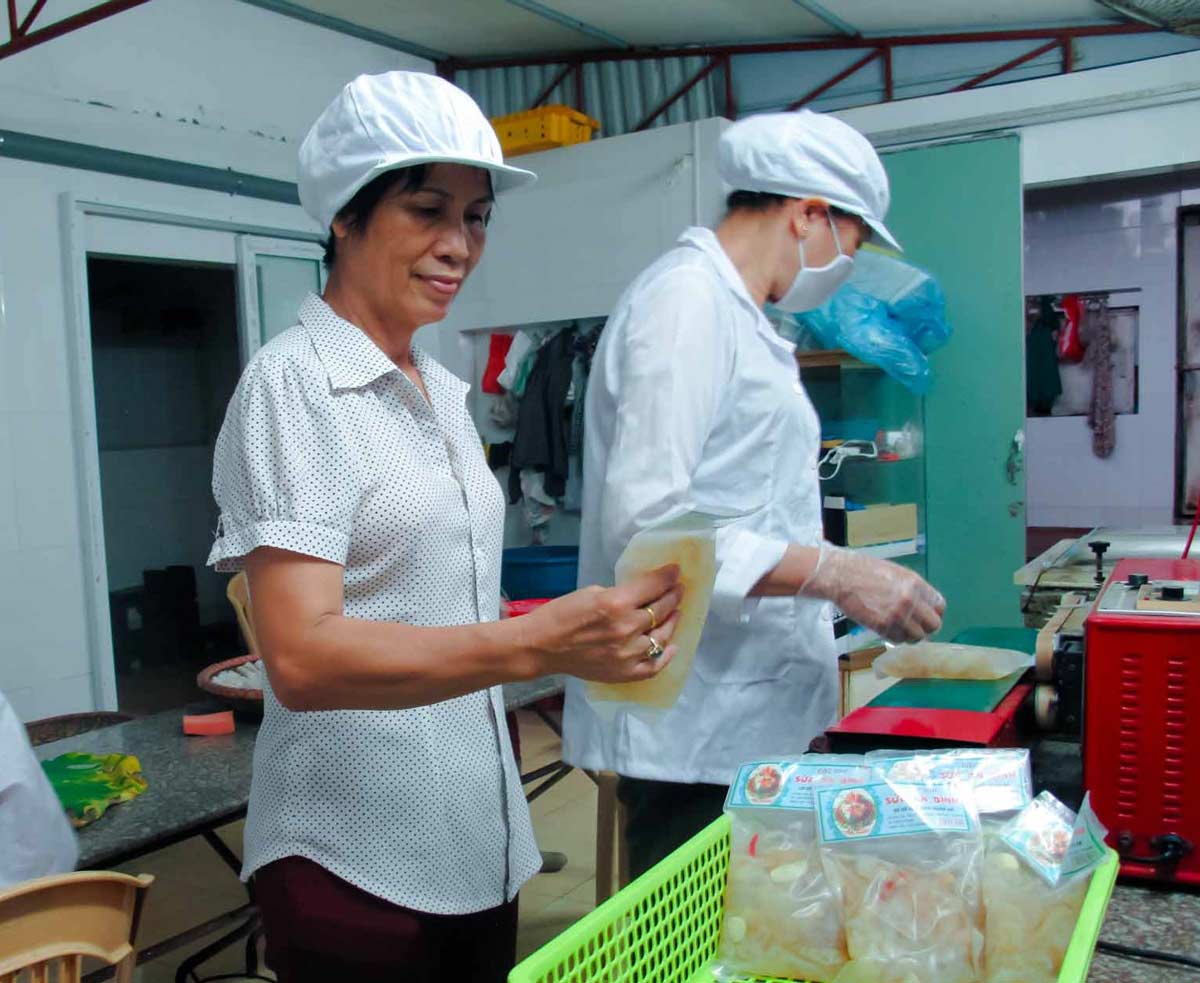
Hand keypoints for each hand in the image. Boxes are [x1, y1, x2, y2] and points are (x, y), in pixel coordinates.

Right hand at [516, 565, 683, 682]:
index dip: (668, 576)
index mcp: (616, 603)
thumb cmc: (561, 614)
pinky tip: (672, 645)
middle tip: (678, 589)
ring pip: (662, 636)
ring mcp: (628, 654)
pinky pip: (654, 666)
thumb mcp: (592, 592)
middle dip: (673, 596)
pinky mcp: (624, 673)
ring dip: (672, 622)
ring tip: (675, 613)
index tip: (675, 571)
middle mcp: (626, 628)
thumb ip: (620, 594)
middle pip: (662, 609)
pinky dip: (666, 655)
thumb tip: (642, 594)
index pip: (653, 586)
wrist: (542, 647)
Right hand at [800, 543, 944, 642]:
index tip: (927, 616)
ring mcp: (897, 615)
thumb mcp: (896, 573)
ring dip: (909, 635)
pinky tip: (886, 629)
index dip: (934, 613)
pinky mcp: (882, 626)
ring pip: (916, 637)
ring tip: (898, 629)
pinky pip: (897, 640)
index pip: (939, 605)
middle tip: (915, 627)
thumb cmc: (864, 570)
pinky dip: (894, 638)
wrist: (840, 576)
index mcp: (915, 583)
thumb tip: (922, 606)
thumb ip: (912, 589)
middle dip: (925, 627)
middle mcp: (910, 600)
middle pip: (933, 625)